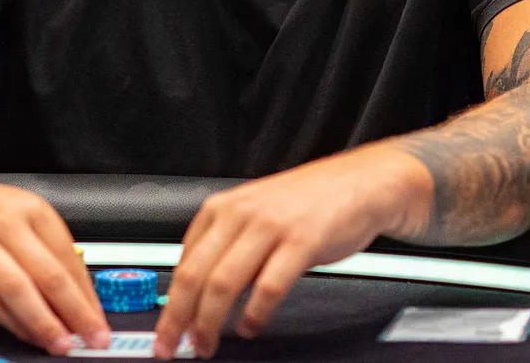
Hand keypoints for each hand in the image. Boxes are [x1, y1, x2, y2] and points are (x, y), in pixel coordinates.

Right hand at [0, 151, 108, 355]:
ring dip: (44, 322)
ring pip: (20, 290)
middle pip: (50, 275)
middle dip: (76, 312)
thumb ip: (44, 250)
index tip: (100, 321)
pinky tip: (26, 334)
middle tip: (92, 337)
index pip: (70, 259)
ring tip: (60, 343)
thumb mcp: (17, 214)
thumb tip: (75, 294)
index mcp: (32, 211)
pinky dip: (12, 322)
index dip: (88, 296)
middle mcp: (9, 225)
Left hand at [155, 144, 429, 358]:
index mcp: (223, 207)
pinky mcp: (301, 242)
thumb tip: (198, 291)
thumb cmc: (310, 202)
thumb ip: (227, 244)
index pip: (184, 261)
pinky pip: (268, 287)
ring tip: (207, 344)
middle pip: (195, 275)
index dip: (170, 303)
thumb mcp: (256, 212)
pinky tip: (250, 327)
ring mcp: (270, 227)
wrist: (361, 182)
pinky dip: (254, 315)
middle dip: (179, 319)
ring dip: (209, 322)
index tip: (167, 329)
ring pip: (223, 283)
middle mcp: (241, 214)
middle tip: (173, 346)